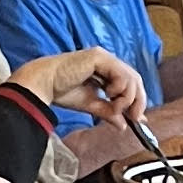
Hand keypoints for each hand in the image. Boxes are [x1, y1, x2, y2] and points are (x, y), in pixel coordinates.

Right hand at [17, 47, 149, 121]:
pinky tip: (108, 94)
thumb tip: (124, 125)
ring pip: (131, 77)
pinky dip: (120, 88)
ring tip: (113, 106)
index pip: (130, 83)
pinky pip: (121, 74)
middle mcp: (107, 61)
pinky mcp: (99, 57)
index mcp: (105, 70)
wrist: (44, 85)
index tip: (138, 119)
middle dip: (138, 101)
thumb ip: (108, 112)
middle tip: (135, 118)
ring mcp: (104, 57)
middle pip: (135, 79)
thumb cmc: (61, 91)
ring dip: (127, 97)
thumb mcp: (91, 105)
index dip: (137, 100)